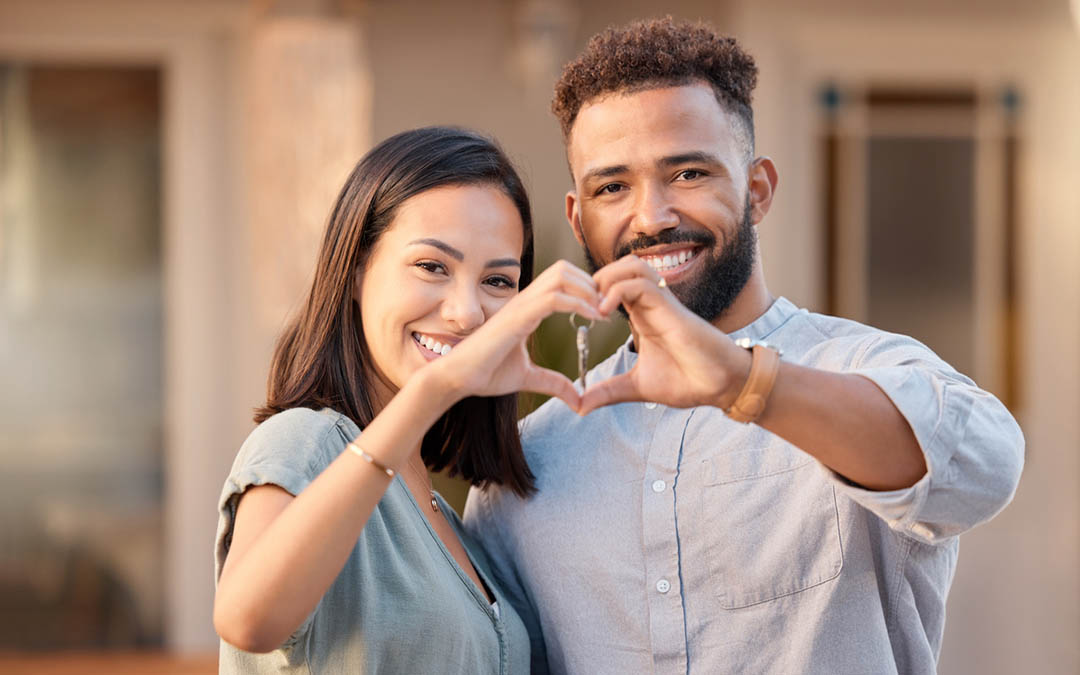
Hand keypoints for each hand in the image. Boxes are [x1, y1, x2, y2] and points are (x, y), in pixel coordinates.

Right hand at [429, 260, 601, 411]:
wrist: (458, 378)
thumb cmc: (486, 373)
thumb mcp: (528, 378)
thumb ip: (553, 383)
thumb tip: (577, 399)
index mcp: (528, 308)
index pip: (561, 279)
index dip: (585, 289)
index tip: (603, 311)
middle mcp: (525, 300)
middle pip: (564, 269)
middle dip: (591, 283)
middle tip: (606, 308)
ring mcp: (520, 305)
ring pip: (561, 276)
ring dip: (587, 290)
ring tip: (602, 312)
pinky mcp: (517, 317)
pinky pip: (554, 298)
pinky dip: (578, 304)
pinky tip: (593, 319)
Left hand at [579, 255, 750, 414]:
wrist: (721, 385)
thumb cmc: (688, 381)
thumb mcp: (637, 387)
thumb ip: (609, 391)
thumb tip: (580, 406)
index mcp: (642, 315)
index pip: (612, 285)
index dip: (590, 292)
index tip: (574, 314)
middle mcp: (651, 304)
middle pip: (620, 266)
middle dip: (593, 279)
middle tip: (578, 305)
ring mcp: (662, 302)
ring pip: (631, 266)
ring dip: (605, 278)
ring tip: (591, 305)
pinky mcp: (671, 307)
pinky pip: (641, 283)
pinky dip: (616, 290)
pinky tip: (603, 312)